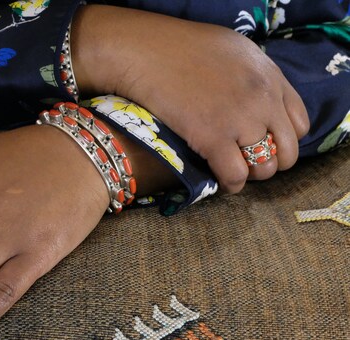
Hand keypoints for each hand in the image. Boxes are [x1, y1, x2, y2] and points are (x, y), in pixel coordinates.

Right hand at [73, 5, 309, 192]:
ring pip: (264, 169)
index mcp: (271, 77)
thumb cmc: (181, 46)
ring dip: (250, 175)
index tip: (263, 142)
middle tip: (247, 161)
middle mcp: (264, 101)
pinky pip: (235, 176)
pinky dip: (230, 184)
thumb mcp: (235, 50)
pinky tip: (221, 181)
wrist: (147, 52)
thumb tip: (256, 100)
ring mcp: (240, 121)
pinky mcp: (213, 139)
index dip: (282, 140)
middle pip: (287, 152)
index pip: (299, 125)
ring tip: (233, 171)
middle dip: (269, 162)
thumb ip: (254, 77)